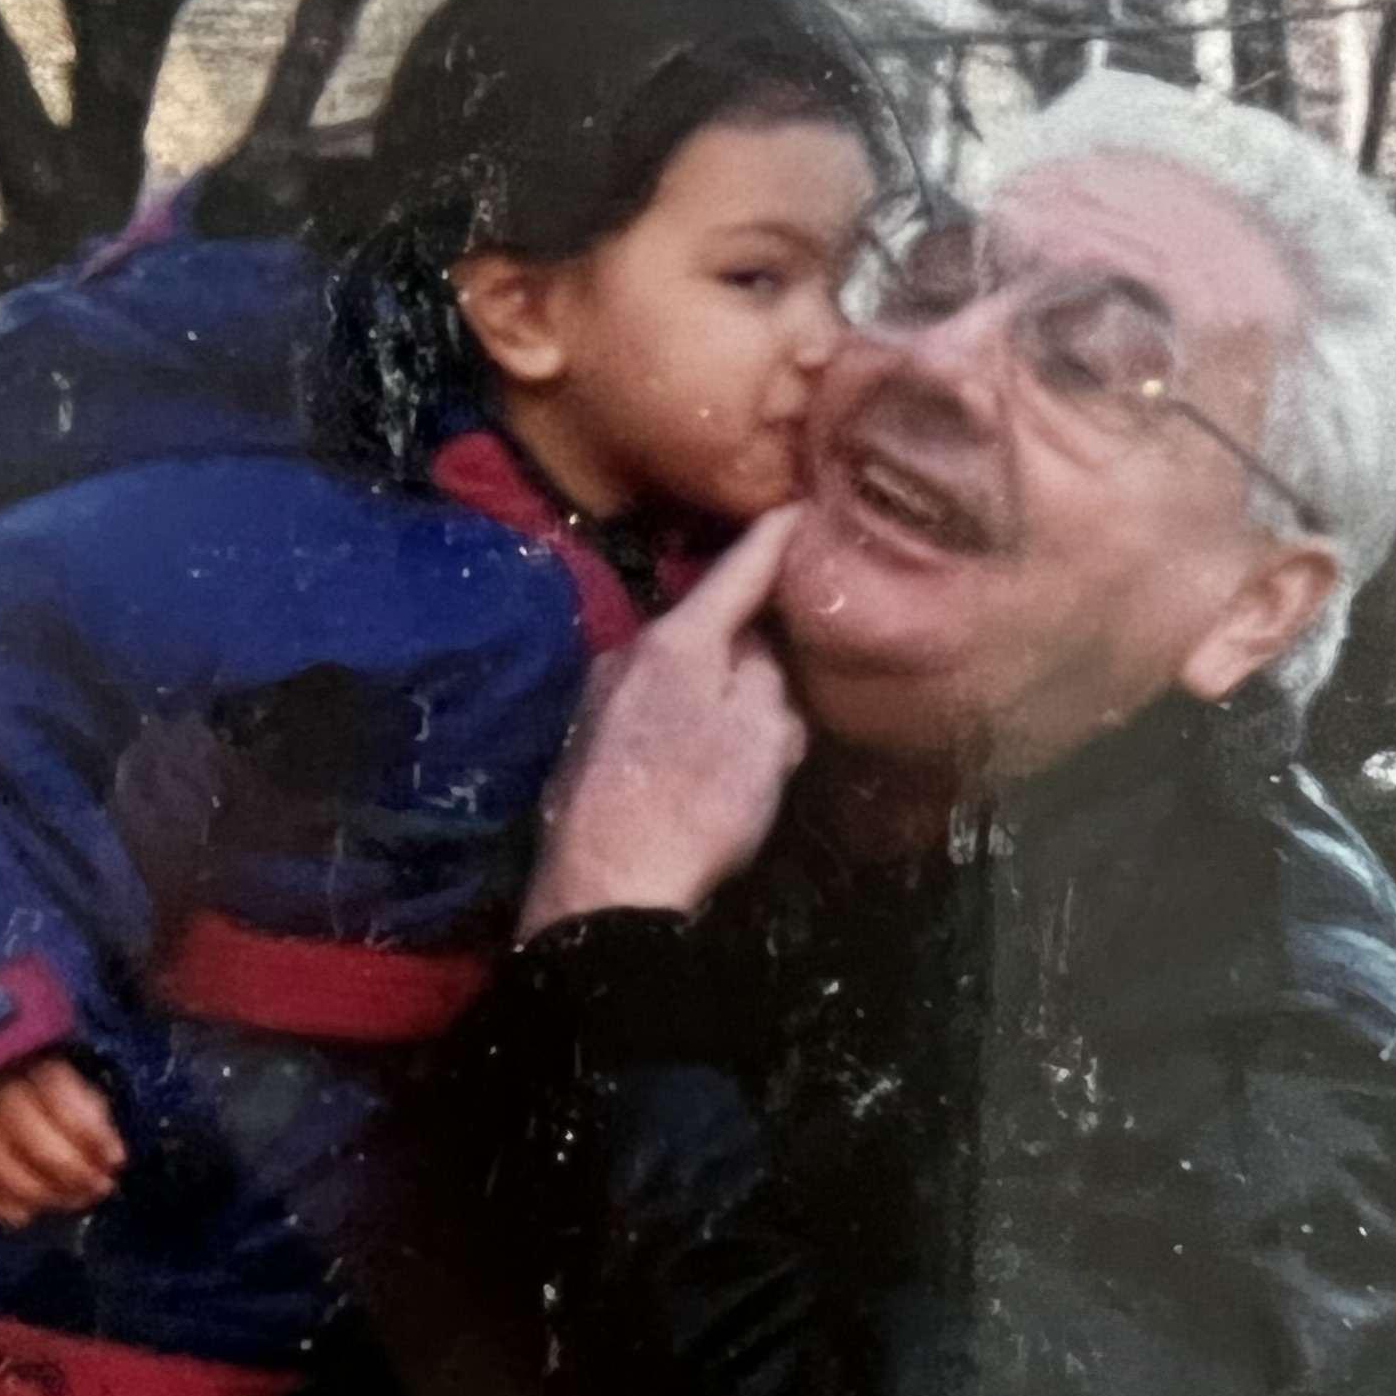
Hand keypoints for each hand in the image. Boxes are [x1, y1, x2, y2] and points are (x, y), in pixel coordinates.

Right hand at [0, 1055, 125, 1225]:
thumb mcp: (86, 1102)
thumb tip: (111, 1158)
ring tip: (68, 1202)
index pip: (57, 1093)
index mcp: (35, 1069)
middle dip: (67, 1166)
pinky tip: (22, 1216)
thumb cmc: (58, 1108)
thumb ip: (96, 1124)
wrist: (3, 1105)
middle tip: (96, 1188)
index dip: (88, 1130)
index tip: (115, 1159)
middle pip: (24, 1127)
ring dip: (34, 1189)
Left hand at [519, 506, 811, 935]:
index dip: (780, 534)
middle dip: (754, 623)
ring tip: (761, 712)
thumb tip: (759, 646)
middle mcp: (628, 651)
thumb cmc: (696, 808)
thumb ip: (769, 675)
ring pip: (682, 665)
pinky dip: (691, 709)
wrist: (603, 892)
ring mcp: (601, 696)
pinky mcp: (589, 741)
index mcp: (676, 638)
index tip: (806, 503)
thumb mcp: (762, 736)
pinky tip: (708, 751)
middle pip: (708, 618)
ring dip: (721, 675)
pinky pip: (657, 704)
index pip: (740, 565)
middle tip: (803, 635)